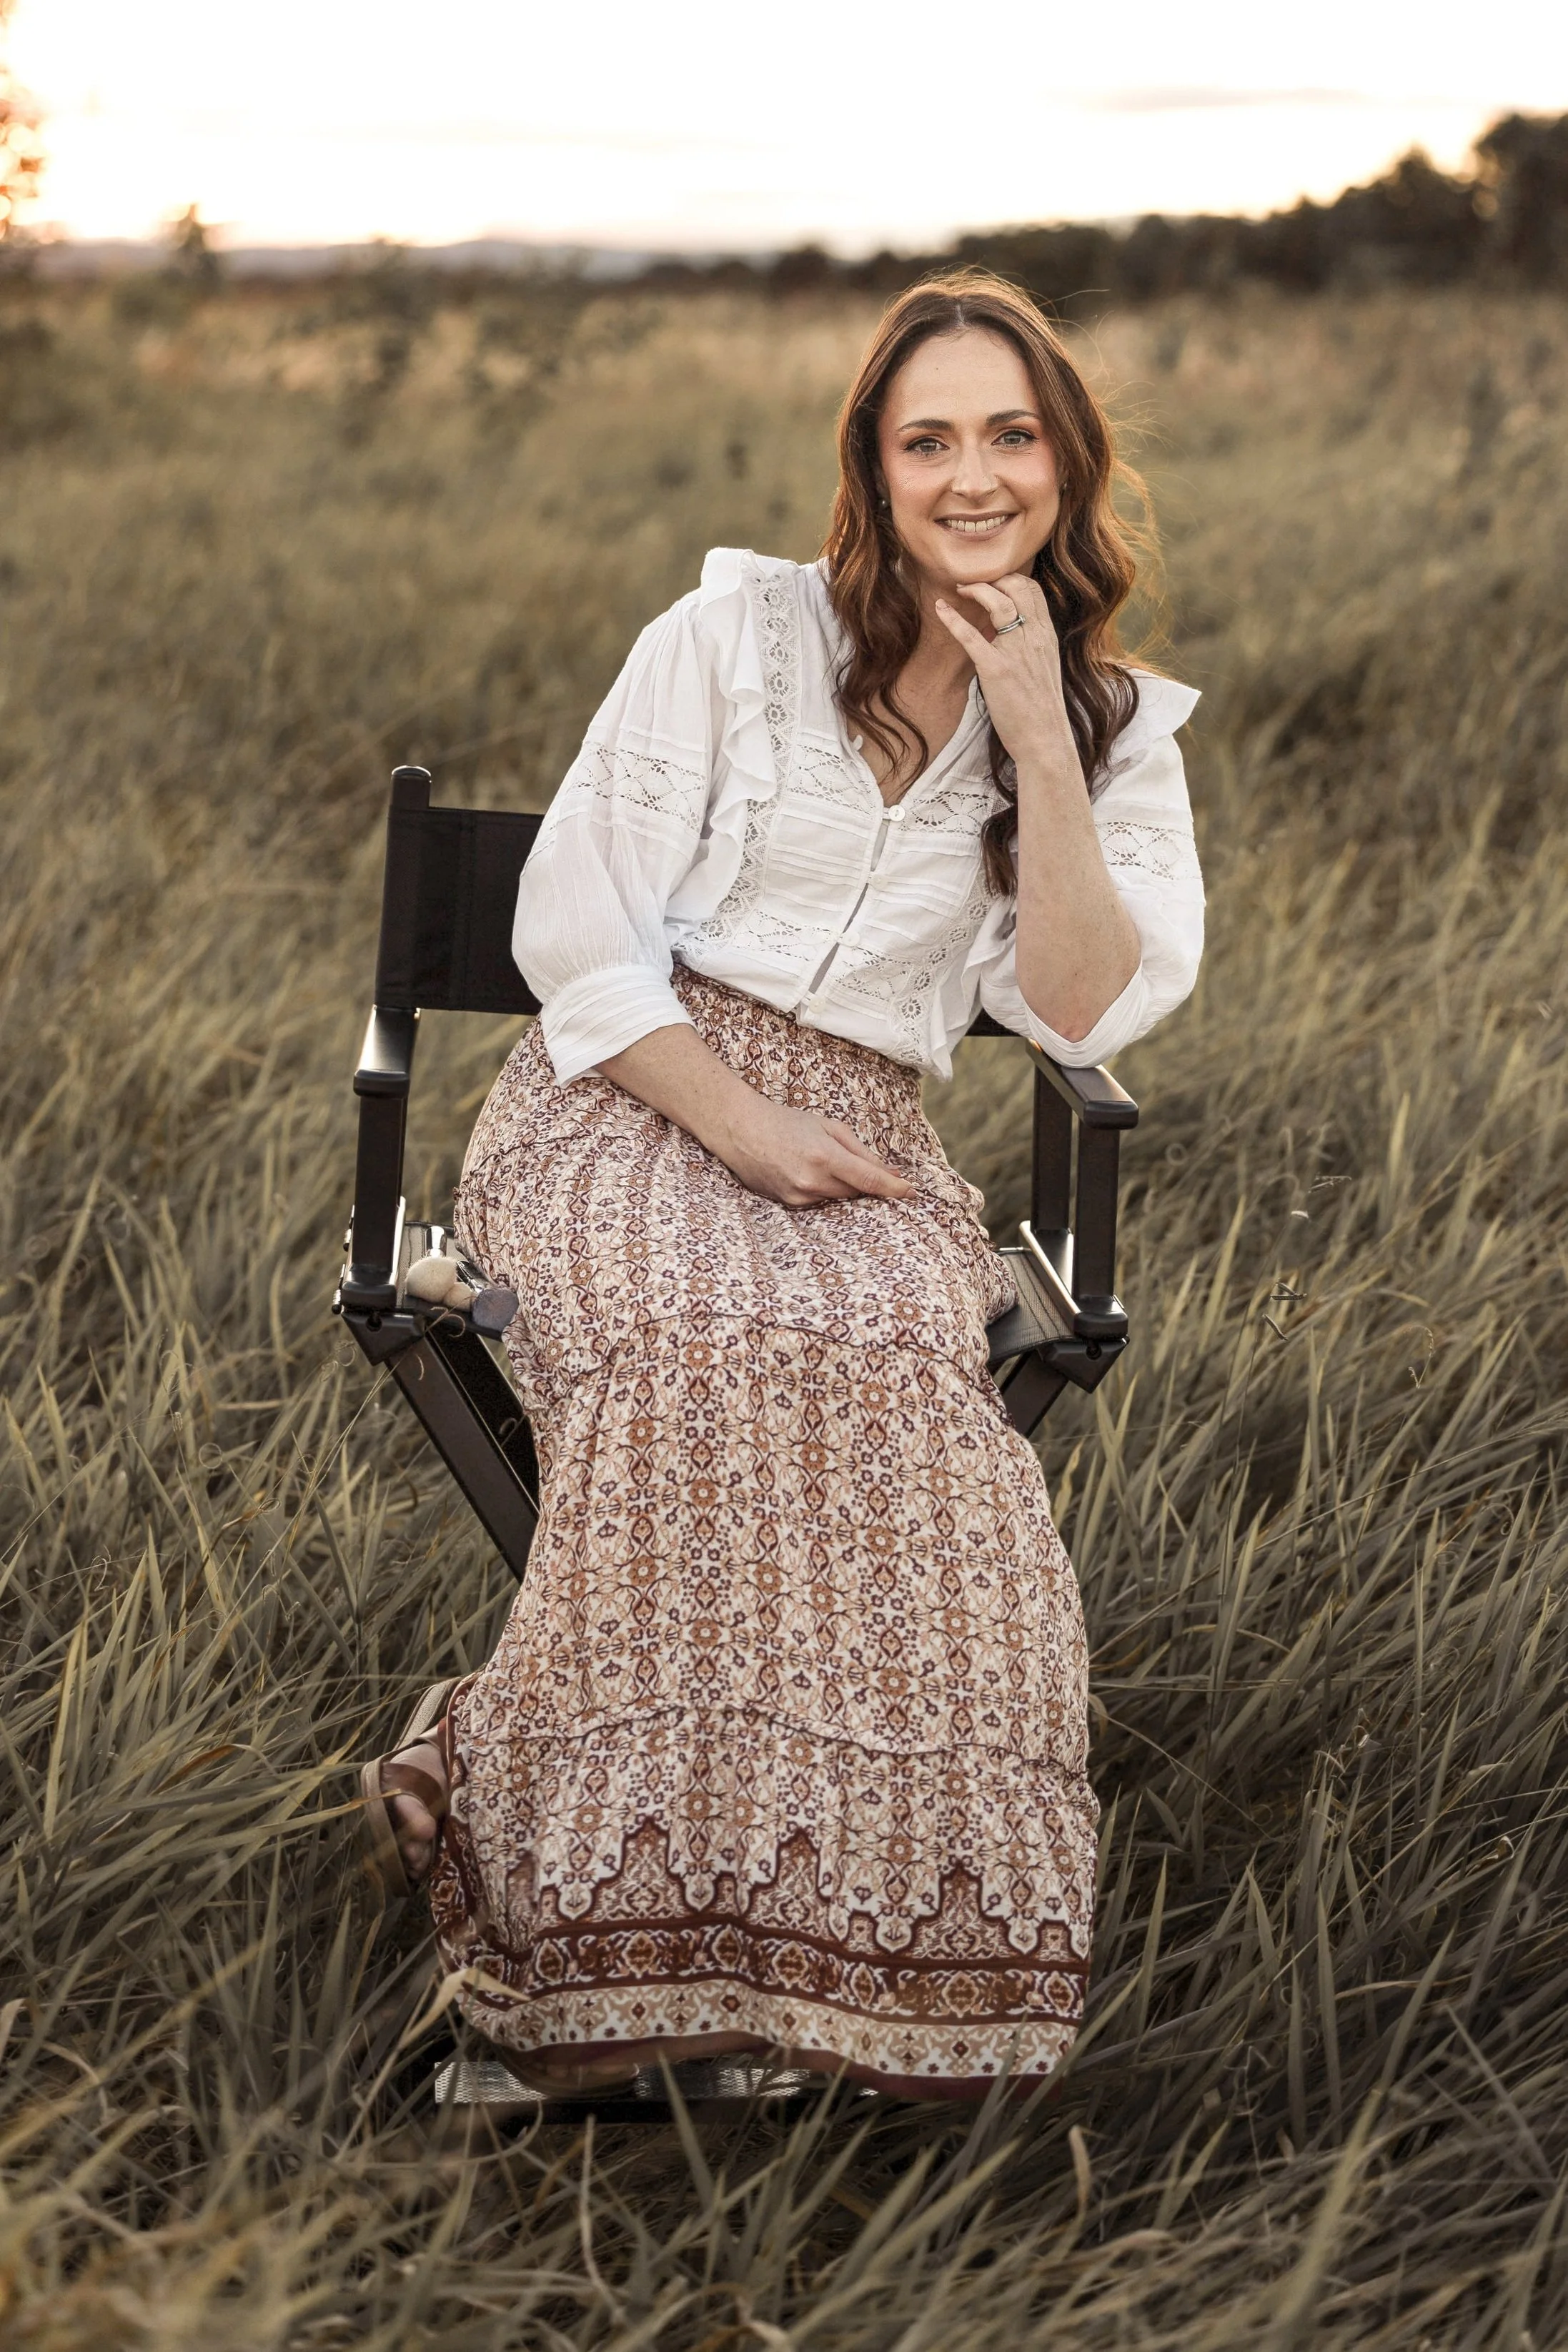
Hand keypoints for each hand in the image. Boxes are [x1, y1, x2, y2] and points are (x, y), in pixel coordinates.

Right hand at [709, 1092, 913, 1207]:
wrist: (741, 1130)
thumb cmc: (786, 1122)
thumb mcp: (828, 1127)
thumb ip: (861, 1151)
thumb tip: (890, 1171)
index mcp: (825, 1156)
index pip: (870, 1180)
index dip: (894, 1188)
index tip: (912, 1193)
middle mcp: (813, 1181)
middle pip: (857, 1192)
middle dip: (866, 1182)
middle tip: (863, 1167)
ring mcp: (799, 1196)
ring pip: (838, 1199)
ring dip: (843, 1185)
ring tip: (821, 1161)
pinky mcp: (788, 1204)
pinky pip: (819, 1201)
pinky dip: (823, 1189)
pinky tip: (807, 1170)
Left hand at [933, 572, 1075, 774]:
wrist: (1045, 739)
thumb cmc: (1041, 709)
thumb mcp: (1044, 668)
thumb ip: (1030, 645)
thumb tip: (1007, 634)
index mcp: (1046, 635)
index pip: (1033, 590)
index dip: (1011, 579)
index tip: (993, 582)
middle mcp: (1034, 636)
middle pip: (1016, 587)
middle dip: (992, 578)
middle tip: (971, 583)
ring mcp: (1015, 651)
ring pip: (998, 602)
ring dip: (976, 590)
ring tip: (959, 589)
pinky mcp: (995, 669)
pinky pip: (971, 635)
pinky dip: (953, 619)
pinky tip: (940, 609)